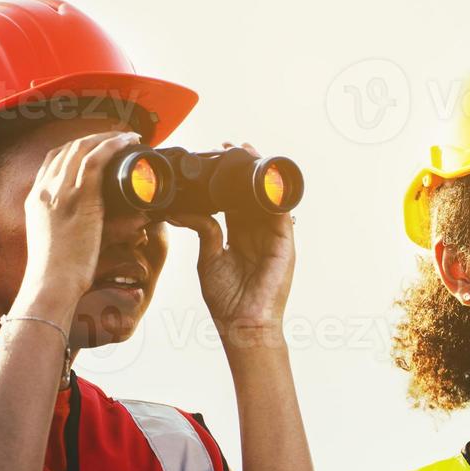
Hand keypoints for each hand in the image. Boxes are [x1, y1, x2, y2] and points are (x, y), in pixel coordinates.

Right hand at [17, 130, 139, 303]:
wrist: (51, 283)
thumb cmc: (56, 273)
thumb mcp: (53, 243)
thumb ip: (66, 229)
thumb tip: (88, 229)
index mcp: (35, 199)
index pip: (52, 160)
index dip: (75, 147)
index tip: (96, 146)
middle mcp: (45, 190)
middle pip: (67, 148)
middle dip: (94, 138)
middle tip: (118, 138)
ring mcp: (60, 192)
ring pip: (83, 148)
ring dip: (108, 137)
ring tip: (128, 137)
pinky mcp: (79, 199)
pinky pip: (96, 160)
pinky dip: (112, 146)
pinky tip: (127, 143)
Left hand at [165, 142, 296, 349]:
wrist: (243, 324)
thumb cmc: (227, 299)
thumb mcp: (208, 258)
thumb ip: (203, 231)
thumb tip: (184, 210)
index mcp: (239, 236)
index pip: (234, 200)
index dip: (226, 180)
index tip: (218, 158)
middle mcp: (258, 233)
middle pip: (251, 195)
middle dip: (243, 170)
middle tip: (232, 146)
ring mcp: (273, 238)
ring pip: (268, 199)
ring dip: (260, 175)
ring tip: (249, 152)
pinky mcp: (285, 244)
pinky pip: (283, 214)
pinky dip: (276, 195)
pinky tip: (267, 179)